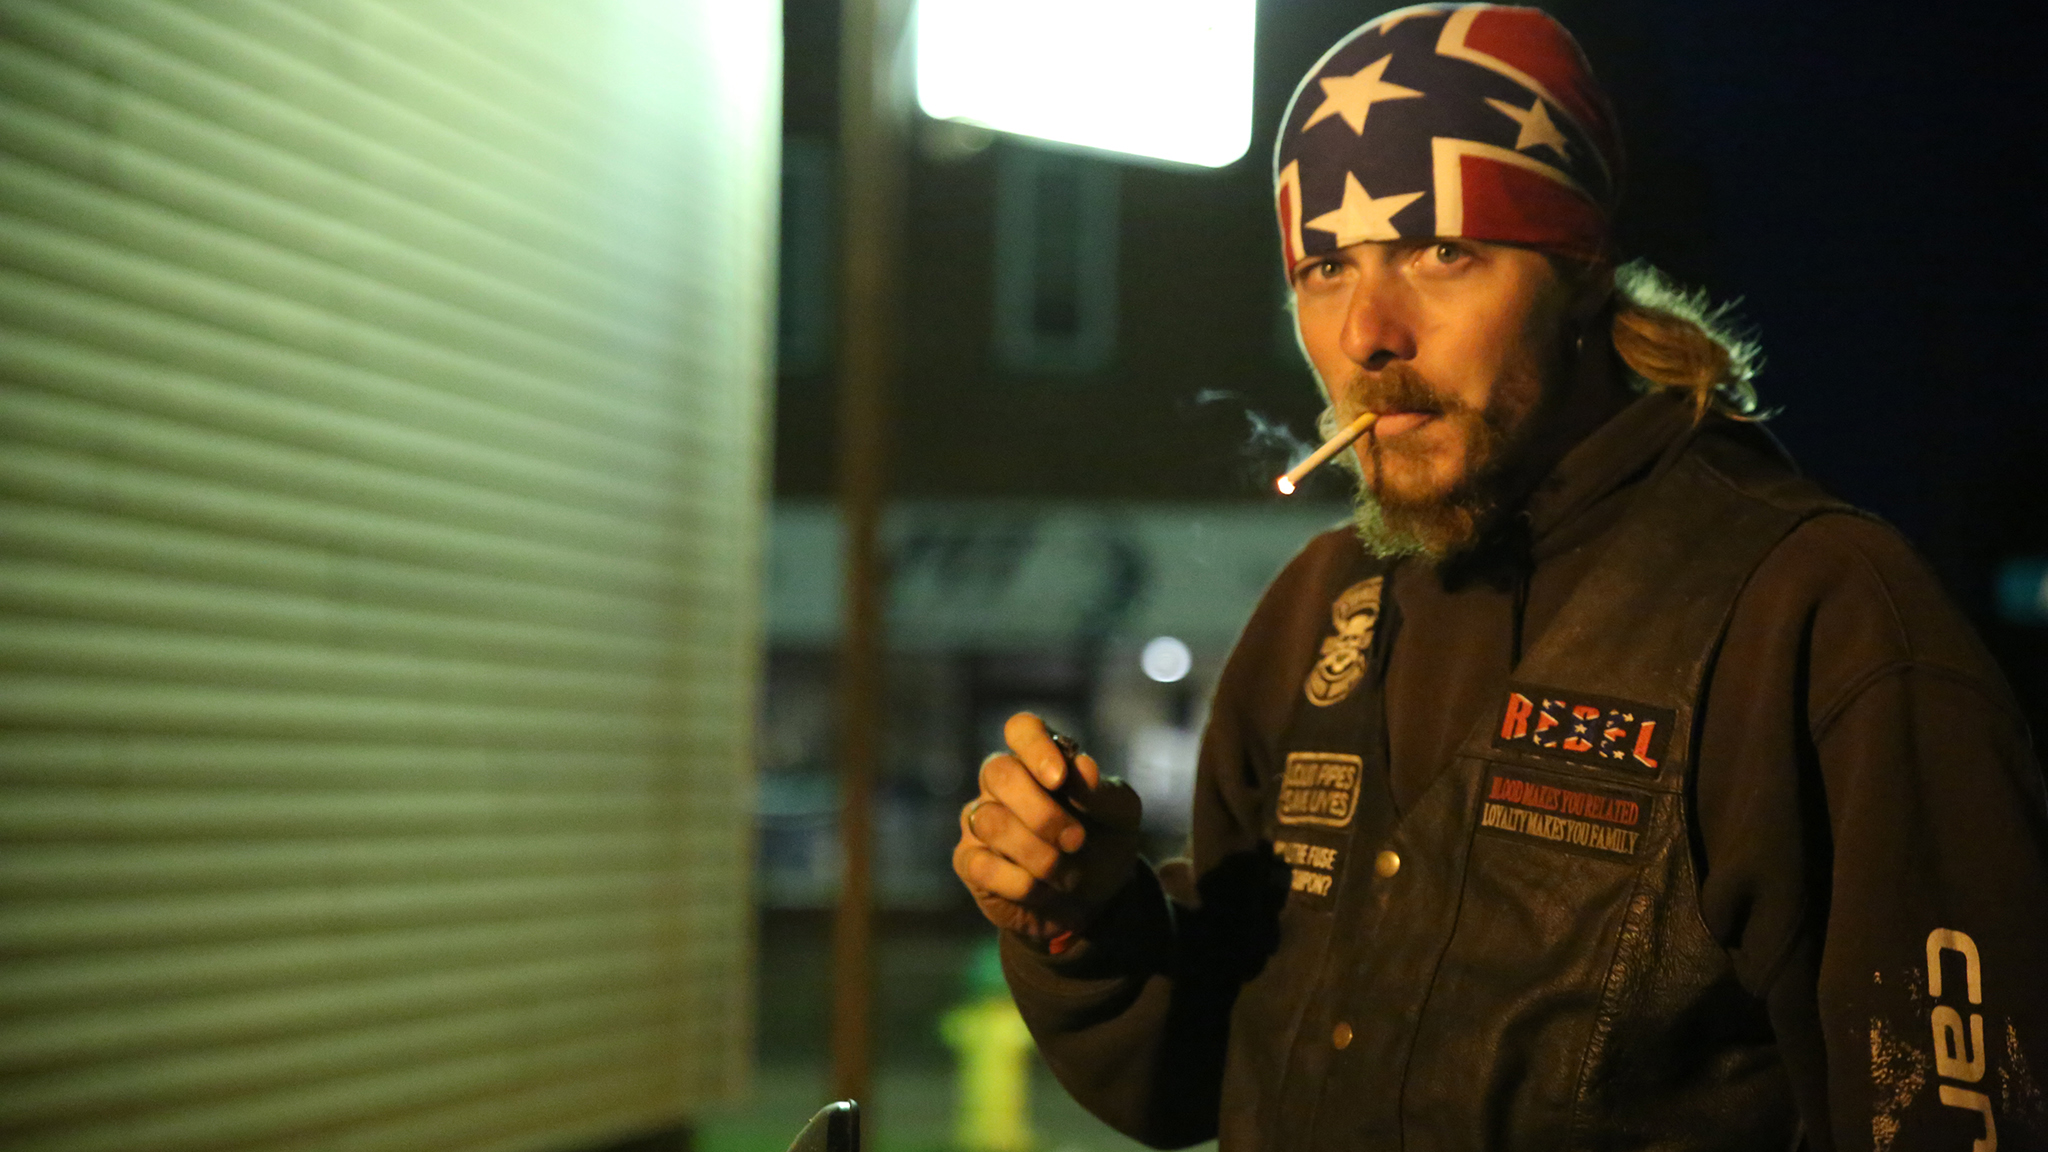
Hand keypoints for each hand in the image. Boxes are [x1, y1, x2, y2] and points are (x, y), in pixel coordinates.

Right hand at [952, 712, 1143, 943]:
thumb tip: (1082, 766)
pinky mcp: (969, 861)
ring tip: (1068, 874)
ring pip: (990, 822)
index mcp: (1040, 759)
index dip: (1035, 747)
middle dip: (1041, 812)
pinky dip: (1021, 883)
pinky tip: (1044, 890)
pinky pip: (981, 865)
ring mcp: (980, 819)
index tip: (1060, 778)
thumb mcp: (1121, 816)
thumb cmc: (1103, 842)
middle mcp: (1002, 783)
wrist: (1094, 900)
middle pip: (999, 772)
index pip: (1022, 729)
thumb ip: (1103, 792)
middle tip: (1076, 840)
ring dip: (1039, 854)